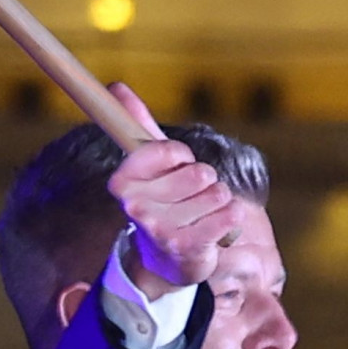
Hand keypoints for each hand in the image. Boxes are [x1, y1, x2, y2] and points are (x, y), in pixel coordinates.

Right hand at [105, 93, 242, 293]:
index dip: (181, 157)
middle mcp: (137, 207)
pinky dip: (231, 217)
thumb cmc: (163, 203)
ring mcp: (163, 230)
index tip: (177, 167)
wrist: (167, 263)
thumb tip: (116, 85)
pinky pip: (230, 214)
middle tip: (190, 199)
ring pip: (218, 193)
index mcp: (122, 182)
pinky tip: (216, 228)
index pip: (169, 150)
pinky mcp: (190, 248)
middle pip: (199, 172)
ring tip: (202, 215)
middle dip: (204, 182)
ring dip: (218, 201)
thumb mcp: (151, 165)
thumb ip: (137, 125)